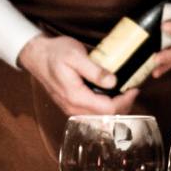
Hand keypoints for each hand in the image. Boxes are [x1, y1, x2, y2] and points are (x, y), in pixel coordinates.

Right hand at [18, 33, 138, 116]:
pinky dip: (106, 106)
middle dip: (123, 105)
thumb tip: (113, 82)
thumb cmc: (55, 53)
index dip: (124, 101)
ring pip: (100, 117)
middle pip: (105, 117)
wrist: (37, 56)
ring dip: (115, 107)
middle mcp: (73, 107)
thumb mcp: (76, 56)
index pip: (107, 109)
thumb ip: (94, 70)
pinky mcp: (72, 105)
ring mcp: (72, 108)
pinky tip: (112, 94)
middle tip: (132, 89)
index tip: (133, 88)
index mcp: (75, 96)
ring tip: (125, 92)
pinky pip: (93, 112)